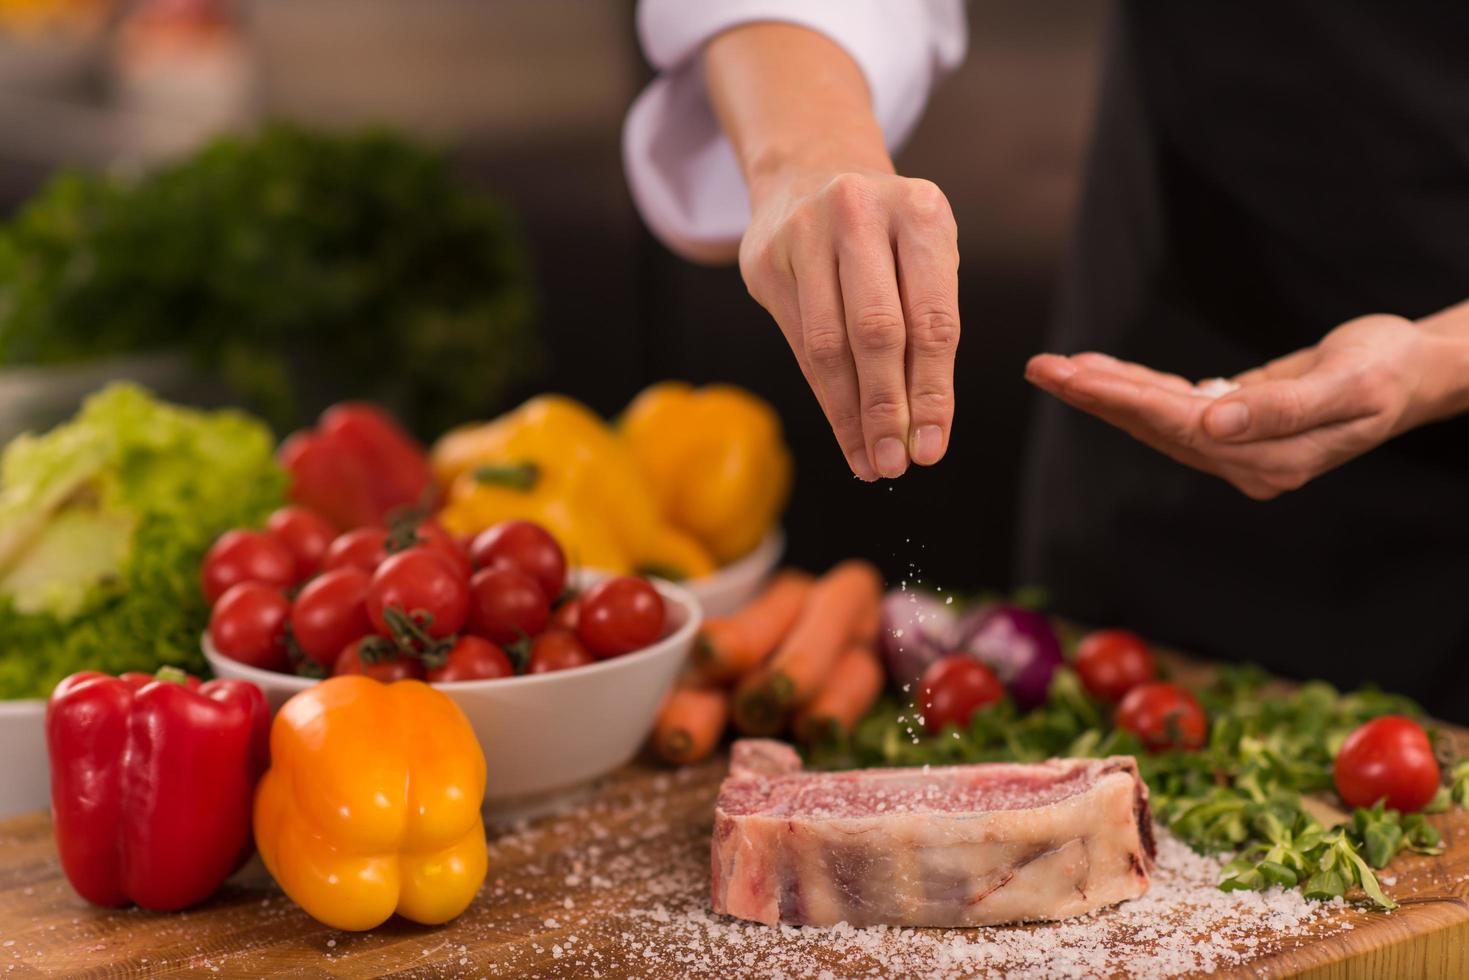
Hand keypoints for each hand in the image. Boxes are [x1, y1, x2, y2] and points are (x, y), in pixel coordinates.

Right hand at [739, 170, 960, 479]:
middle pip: (876, 332)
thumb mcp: (923, 258)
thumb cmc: (885, 234)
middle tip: (896, 464)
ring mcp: (805, 233)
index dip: (932, 391)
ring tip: (870, 461)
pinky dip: (825, 397)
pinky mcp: (766, 260)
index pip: (931, 318)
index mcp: (920, 212)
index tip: (931, 448)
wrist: (811, 171)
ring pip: (828, 345)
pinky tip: (844, 432)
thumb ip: (928, 330)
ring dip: (851, 414)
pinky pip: (799, 344)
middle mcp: (860, 214)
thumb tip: (922, 429)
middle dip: (887, 409)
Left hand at [1024, 315, 1452, 499]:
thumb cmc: (1387, 372)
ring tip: (1055, 368)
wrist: (1413, 371)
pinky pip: (1172, 405)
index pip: (1178, 427)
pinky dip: (1135, 387)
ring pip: (1155, 417)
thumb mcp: (1346, 385)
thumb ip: (1279, 409)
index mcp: (1267, 461)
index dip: (1122, 399)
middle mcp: (1244, 462)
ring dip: (1106, 392)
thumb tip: (1212, 422)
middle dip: (1095, 395)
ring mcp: (1236, 447)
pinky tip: (1099, 373)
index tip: (1073, 377)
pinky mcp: (1232, 424)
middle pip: (1154, 426)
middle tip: (1040, 368)